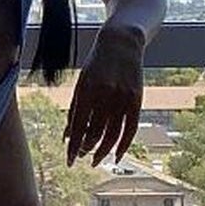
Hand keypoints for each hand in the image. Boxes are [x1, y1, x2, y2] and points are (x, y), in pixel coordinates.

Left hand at [63, 26, 144, 167]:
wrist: (121, 43)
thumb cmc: (96, 65)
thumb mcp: (81, 84)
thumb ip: (75, 110)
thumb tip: (68, 137)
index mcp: (87, 91)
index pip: (78, 127)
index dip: (73, 147)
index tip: (69, 162)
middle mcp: (105, 96)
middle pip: (95, 133)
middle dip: (86, 149)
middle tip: (81, 157)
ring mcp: (122, 98)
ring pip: (113, 135)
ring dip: (103, 151)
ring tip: (95, 159)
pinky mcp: (136, 100)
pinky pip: (131, 130)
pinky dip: (123, 146)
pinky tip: (116, 157)